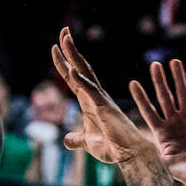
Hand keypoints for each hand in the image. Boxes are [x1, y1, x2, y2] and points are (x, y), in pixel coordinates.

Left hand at [51, 27, 150, 166]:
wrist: (130, 155)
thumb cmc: (114, 148)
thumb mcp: (88, 144)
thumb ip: (77, 140)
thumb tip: (66, 140)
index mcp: (90, 102)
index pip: (74, 79)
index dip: (63, 64)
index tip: (55, 48)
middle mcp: (96, 96)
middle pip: (80, 68)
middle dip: (70, 50)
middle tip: (63, 31)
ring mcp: (101, 100)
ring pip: (85, 73)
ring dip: (74, 56)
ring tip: (65, 39)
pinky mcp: (105, 108)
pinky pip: (91, 91)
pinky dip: (81, 80)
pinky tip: (72, 69)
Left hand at [129, 60, 185, 185]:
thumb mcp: (172, 167)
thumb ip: (163, 156)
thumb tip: (152, 150)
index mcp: (163, 134)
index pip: (149, 112)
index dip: (141, 98)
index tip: (133, 83)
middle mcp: (175, 124)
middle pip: (165, 98)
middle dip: (159, 81)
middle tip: (154, 65)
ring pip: (184, 93)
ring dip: (179, 78)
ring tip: (174, 62)